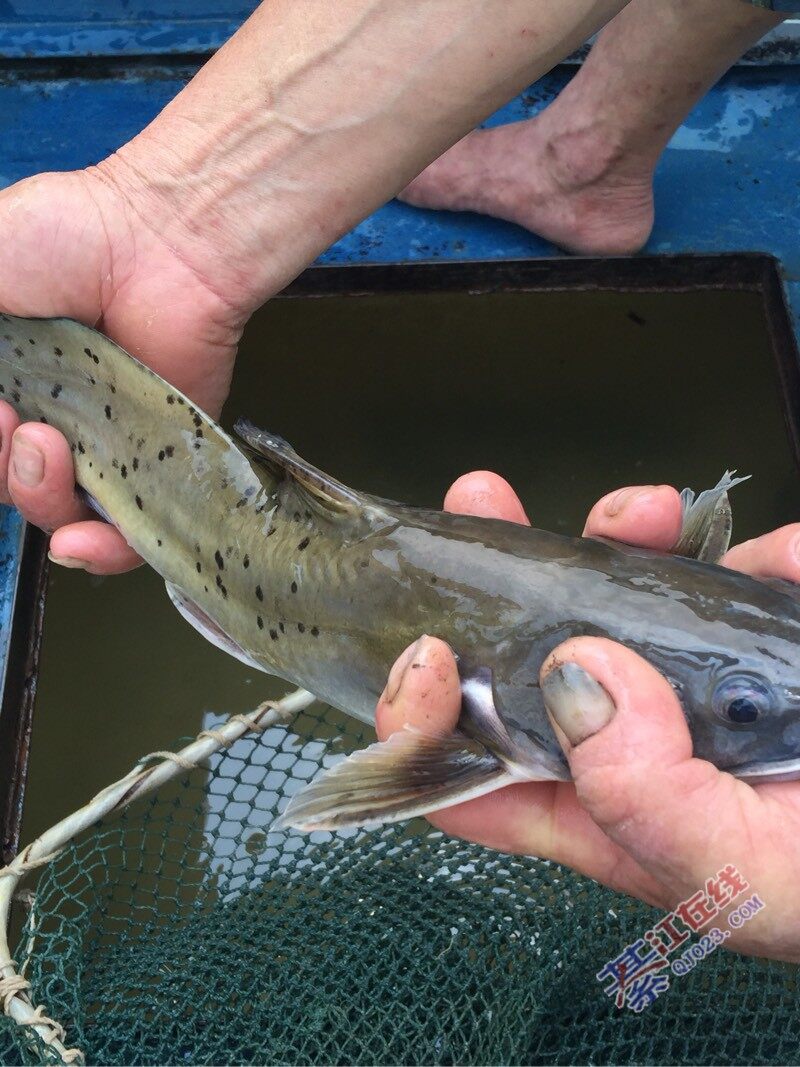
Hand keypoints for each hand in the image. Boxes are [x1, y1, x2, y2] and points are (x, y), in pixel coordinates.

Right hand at [0, 166, 247, 572]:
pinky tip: (77, 538)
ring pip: (53, 516)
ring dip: (35, 497)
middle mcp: (42, 417)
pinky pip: (125, 536)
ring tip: (49, 443)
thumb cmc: (60, 240)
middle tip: (7, 419)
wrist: (155, 241)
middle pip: (3, 485)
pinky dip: (97, 553)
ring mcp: (98, 446)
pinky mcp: (154, 464)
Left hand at [376, 472, 799, 960]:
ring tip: (640, 508)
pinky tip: (757, 542)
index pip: (479, 772)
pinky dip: (730, 541)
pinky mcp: (761, 631)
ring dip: (611, 538)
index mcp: (605, 810)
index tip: (426, 648)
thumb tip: (575, 680)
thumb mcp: (741, 875)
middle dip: (494, 580)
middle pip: (529, 660)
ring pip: (615, 598)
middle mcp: (634, 739)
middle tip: (480, 505)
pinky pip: (725, 571)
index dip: (424, 716)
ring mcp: (695, 678)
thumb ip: (645, 799)